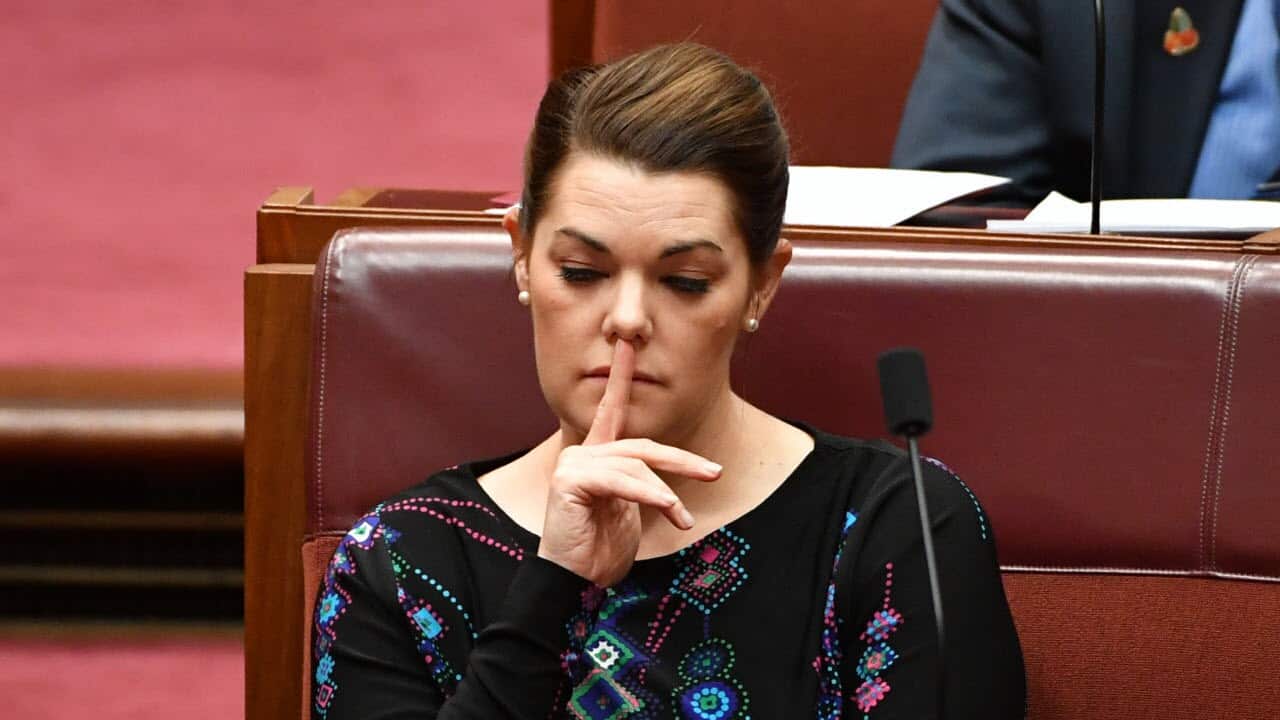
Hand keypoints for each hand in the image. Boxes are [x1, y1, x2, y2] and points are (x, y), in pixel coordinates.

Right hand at [537, 339, 721, 586]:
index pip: (612, 410)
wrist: (571, 583)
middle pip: (642, 447)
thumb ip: (642, 486)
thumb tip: (668, 484)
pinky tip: (667, 507)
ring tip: (682, 519)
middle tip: (714, 472)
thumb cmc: (598, 551)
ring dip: (666, 493)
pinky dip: (649, 493)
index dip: (621, 377)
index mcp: (595, 456)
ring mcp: (573, 464)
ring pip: (636, 465)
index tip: (628, 344)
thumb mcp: (629, 512)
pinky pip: (621, 480)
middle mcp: (582, 453)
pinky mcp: (570, 480)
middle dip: (681, 460)